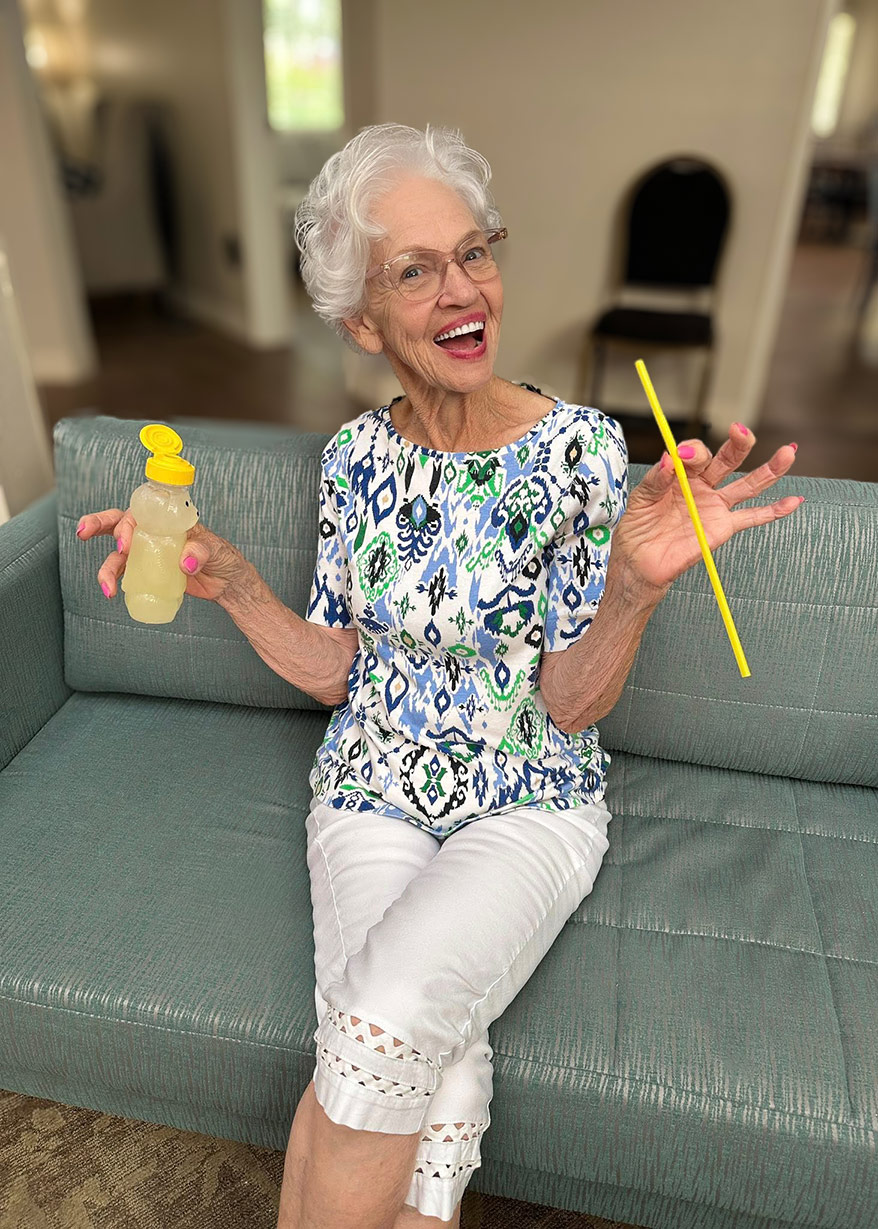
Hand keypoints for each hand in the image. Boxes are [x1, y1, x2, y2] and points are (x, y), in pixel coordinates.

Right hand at [76, 509, 247, 603]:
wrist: (227, 582)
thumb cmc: (223, 557)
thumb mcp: (216, 551)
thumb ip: (201, 551)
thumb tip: (185, 561)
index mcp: (168, 520)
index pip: (141, 513)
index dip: (127, 524)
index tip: (125, 544)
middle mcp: (153, 532)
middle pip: (119, 523)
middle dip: (97, 524)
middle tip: (83, 532)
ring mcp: (148, 552)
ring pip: (117, 554)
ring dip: (106, 567)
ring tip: (106, 586)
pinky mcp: (147, 572)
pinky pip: (125, 574)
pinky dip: (115, 582)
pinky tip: (112, 592)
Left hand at [613, 425, 802, 591]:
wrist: (640, 563)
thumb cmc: (637, 530)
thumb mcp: (640, 500)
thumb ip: (656, 479)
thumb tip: (670, 459)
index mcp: (680, 475)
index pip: (695, 454)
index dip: (693, 452)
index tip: (683, 457)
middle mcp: (702, 486)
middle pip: (726, 459)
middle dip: (737, 444)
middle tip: (741, 431)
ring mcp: (715, 506)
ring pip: (748, 483)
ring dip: (769, 469)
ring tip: (788, 452)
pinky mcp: (723, 528)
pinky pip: (752, 517)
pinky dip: (774, 510)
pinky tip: (793, 501)